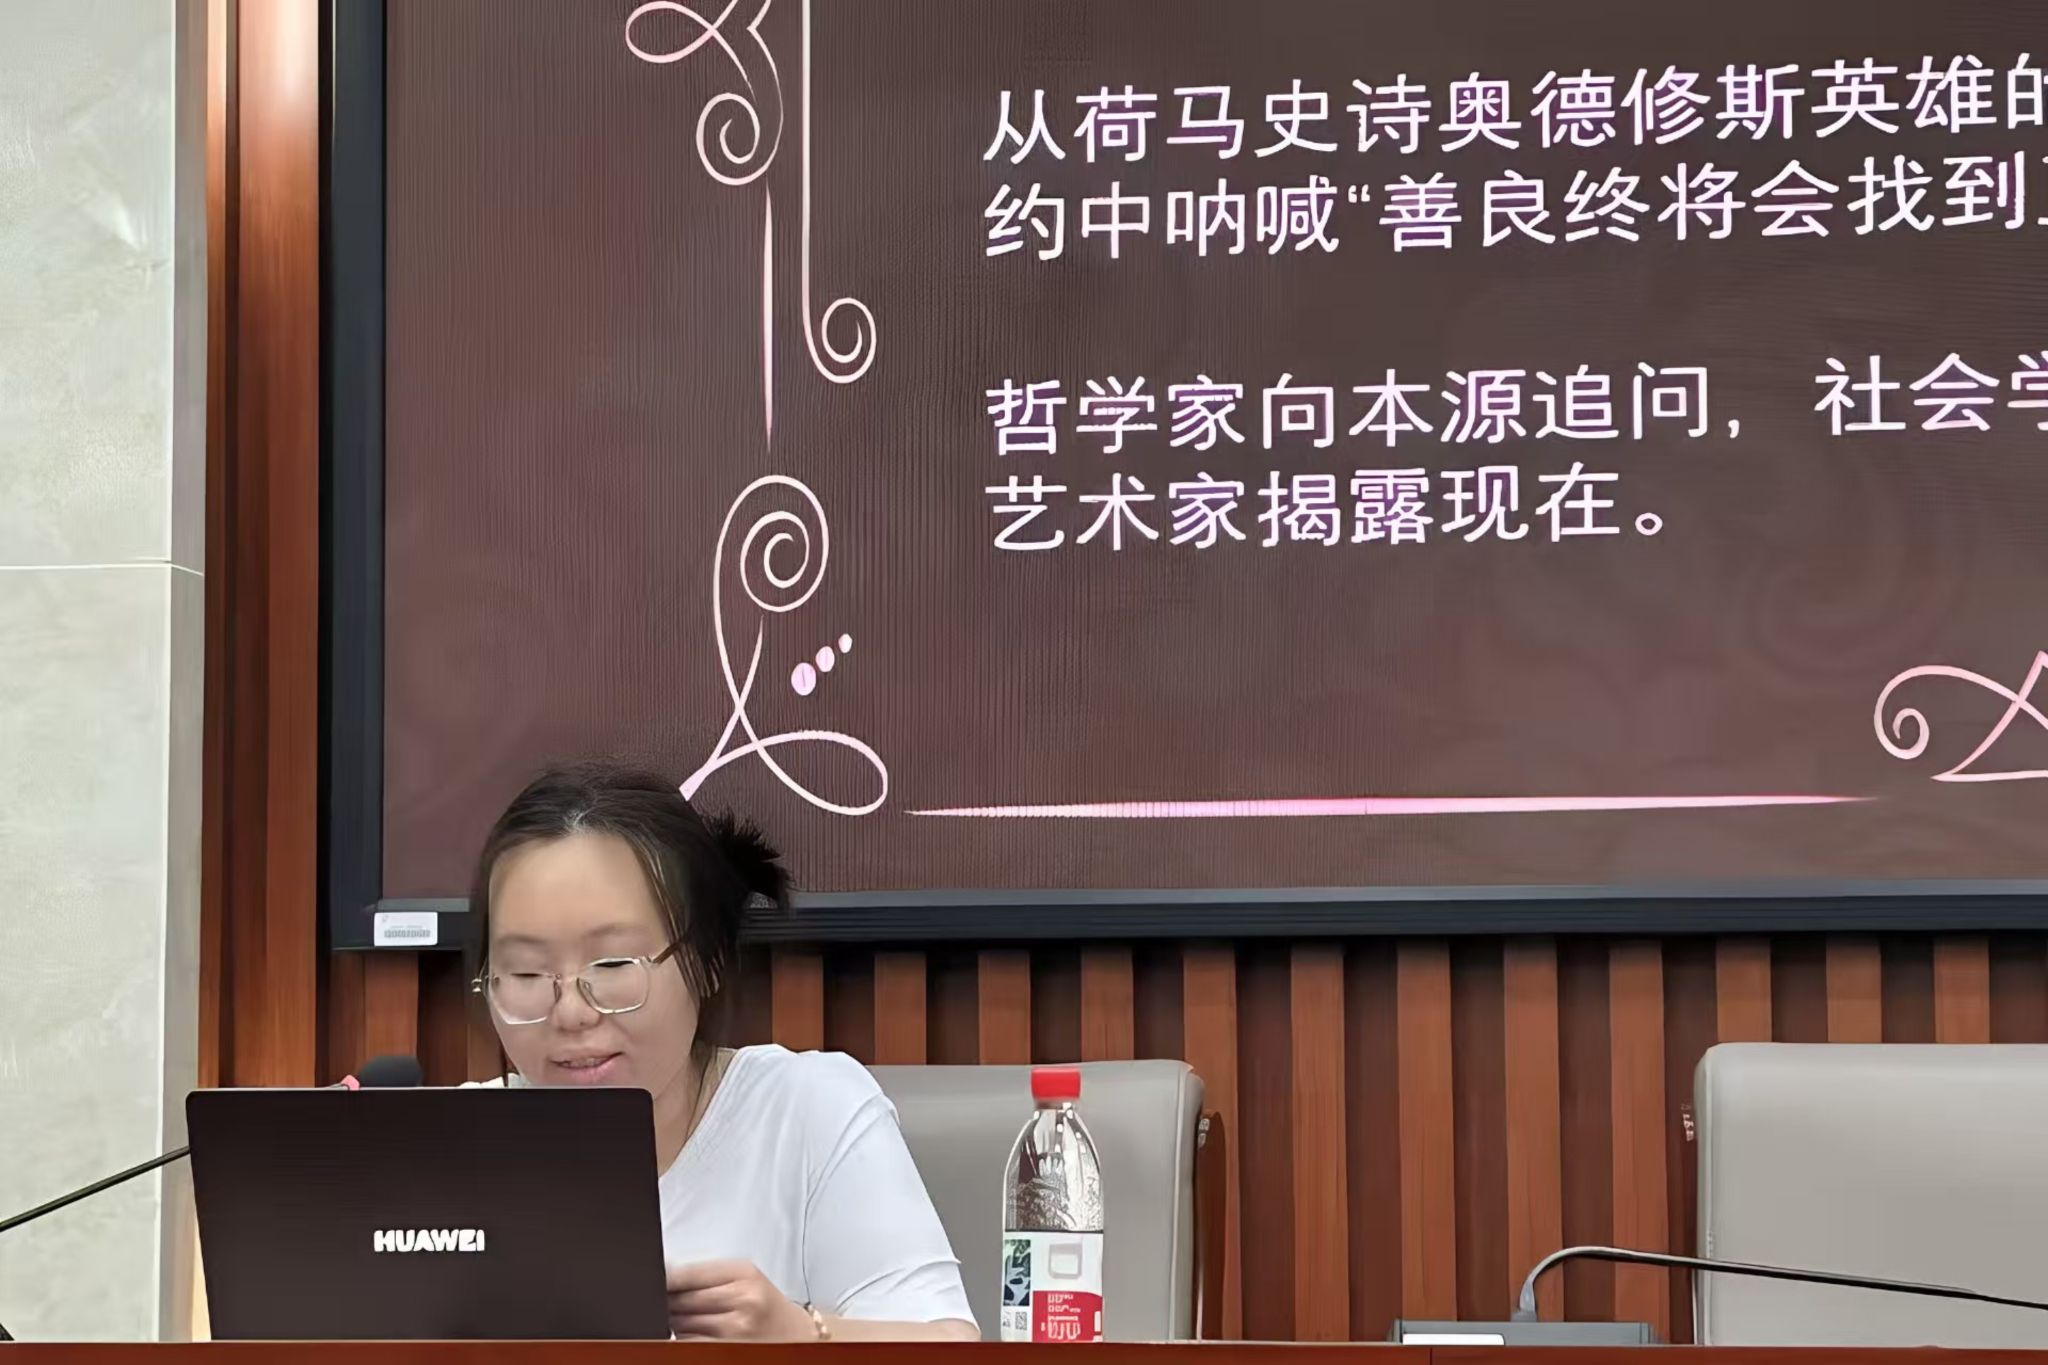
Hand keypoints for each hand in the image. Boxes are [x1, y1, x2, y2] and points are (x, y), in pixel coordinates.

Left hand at [665, 1258, 818, 1340]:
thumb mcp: (745, 1277)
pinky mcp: (726, 1352)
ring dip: (675, 1322)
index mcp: (743, 1275)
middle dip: (668, 1301)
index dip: (665, 1278)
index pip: (687, 1274)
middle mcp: (741, 1302)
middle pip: (680, 1300)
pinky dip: (683, 1339)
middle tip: (670, 1301)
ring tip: (689, 1318)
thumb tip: (665, 1275)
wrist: (795, 1336)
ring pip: (680, 1325)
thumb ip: (707, 1274)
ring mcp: (734, 1331)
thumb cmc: (765, 1304)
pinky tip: (693, 1333)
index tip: (651, 1279)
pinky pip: (688, 1345)